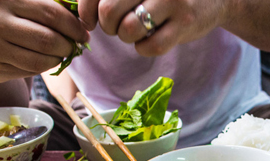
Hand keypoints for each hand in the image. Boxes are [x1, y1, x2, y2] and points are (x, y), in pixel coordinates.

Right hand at [0, 0, 89, 82]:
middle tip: (73, 47)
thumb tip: (82, 22)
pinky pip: (29, 72)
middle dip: (68, 46)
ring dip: (57, 60)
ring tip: (59, 54)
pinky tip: (40, 60)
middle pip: (48, 40)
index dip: (74, 26)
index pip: (51, 14)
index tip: (84, 33)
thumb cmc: (3, 16)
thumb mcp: (18, 2)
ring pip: (40, 61)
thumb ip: (47, 7)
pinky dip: (41, 67)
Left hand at [78, 0, 224, 55]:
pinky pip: (150, 46)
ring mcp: (172, 0)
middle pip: (109, 11)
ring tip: (138, 31)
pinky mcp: (185, 23)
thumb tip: (84, 17)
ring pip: (128, 30)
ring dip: (127, 37)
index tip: (91, 20)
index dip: (86, 9)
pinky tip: (152, 39)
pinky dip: (144, 48)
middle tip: (119, 25)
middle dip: (109, 25)